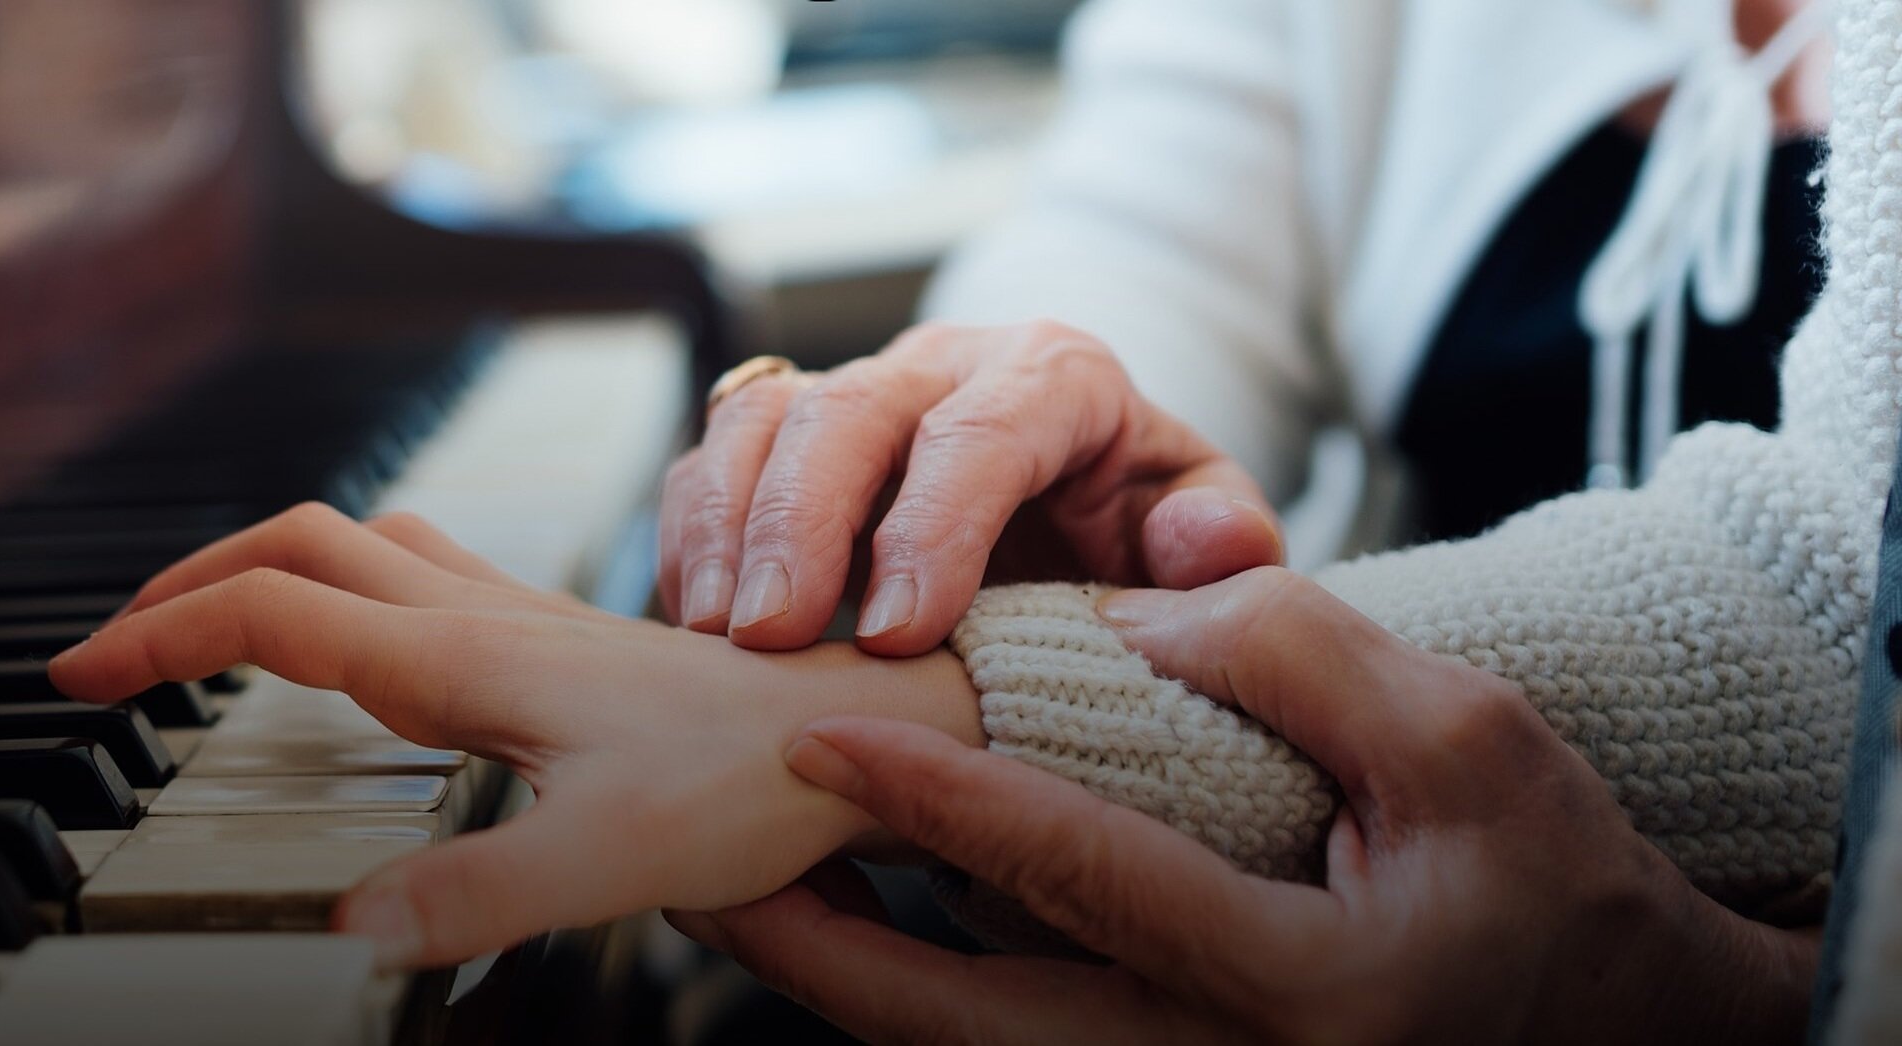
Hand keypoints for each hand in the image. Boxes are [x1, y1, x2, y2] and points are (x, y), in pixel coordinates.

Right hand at [49, 503, 983, 968]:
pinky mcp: (560, 640)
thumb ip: (475, 894)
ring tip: (210, 620)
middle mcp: (486, 617)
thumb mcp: (605, 857)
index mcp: (464, 656)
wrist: (860, 728)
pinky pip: (424, 573)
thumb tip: (356, 927)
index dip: (159, 634)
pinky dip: (349, 585)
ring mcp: (524, 619)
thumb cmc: (755, 777)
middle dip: (191, 577)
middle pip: (300, 542)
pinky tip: (365, 639)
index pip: (271, 610)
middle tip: (121, 641)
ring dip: (269, 564)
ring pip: (365, 542)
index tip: (80, 676)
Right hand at [658, 321, 1282, 655]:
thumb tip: (1204, 540)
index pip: (986, 429)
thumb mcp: (1197, 533)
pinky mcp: (788, 434)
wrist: (1074, 499)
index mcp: (1056, 376)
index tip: (896, 635)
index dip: (934, 526)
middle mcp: (944, 365)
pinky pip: (714, 456)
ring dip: (727, 524)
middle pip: (852, 409)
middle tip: (769, 636)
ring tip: (716, 635)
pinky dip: (691, 532)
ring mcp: (856, 392)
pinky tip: (692, 620)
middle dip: (801, 522)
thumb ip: (1221, 539)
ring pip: (764, 417)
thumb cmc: (1133, 527)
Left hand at [673, 570, 1816, 1044]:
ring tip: (740, 895)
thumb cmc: (1549, 877)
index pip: (1076, 876)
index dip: (934, 800)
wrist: (1615, 1018)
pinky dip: (924, 987)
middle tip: (697, 878)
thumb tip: (1128, 621)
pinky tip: (862, 917)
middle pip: (970, 1026)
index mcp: (1299, 989)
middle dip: (819, 954)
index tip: (811, 733)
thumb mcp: (1465, 739)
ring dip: (849, 977)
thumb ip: (1296, 658)